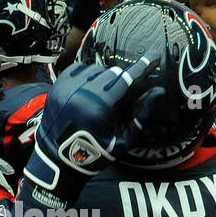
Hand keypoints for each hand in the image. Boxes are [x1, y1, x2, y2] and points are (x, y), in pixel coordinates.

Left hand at [21, 58, 158, 205]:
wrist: (56, 161)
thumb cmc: (92, 155)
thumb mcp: (122, 142)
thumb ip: (141, 117)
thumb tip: (159, 92)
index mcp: (99, 108)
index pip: (125, 79)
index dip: (142, 66)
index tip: (153, 56)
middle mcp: (81, 94)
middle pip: (112, 72)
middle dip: (122, 79)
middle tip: (123, 93)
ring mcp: (66, 88)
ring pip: (95, 68)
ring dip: (105, 76)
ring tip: (105, 94)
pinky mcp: (56, 87)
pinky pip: (77, 68)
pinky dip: (87, 73)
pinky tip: (90, 86)